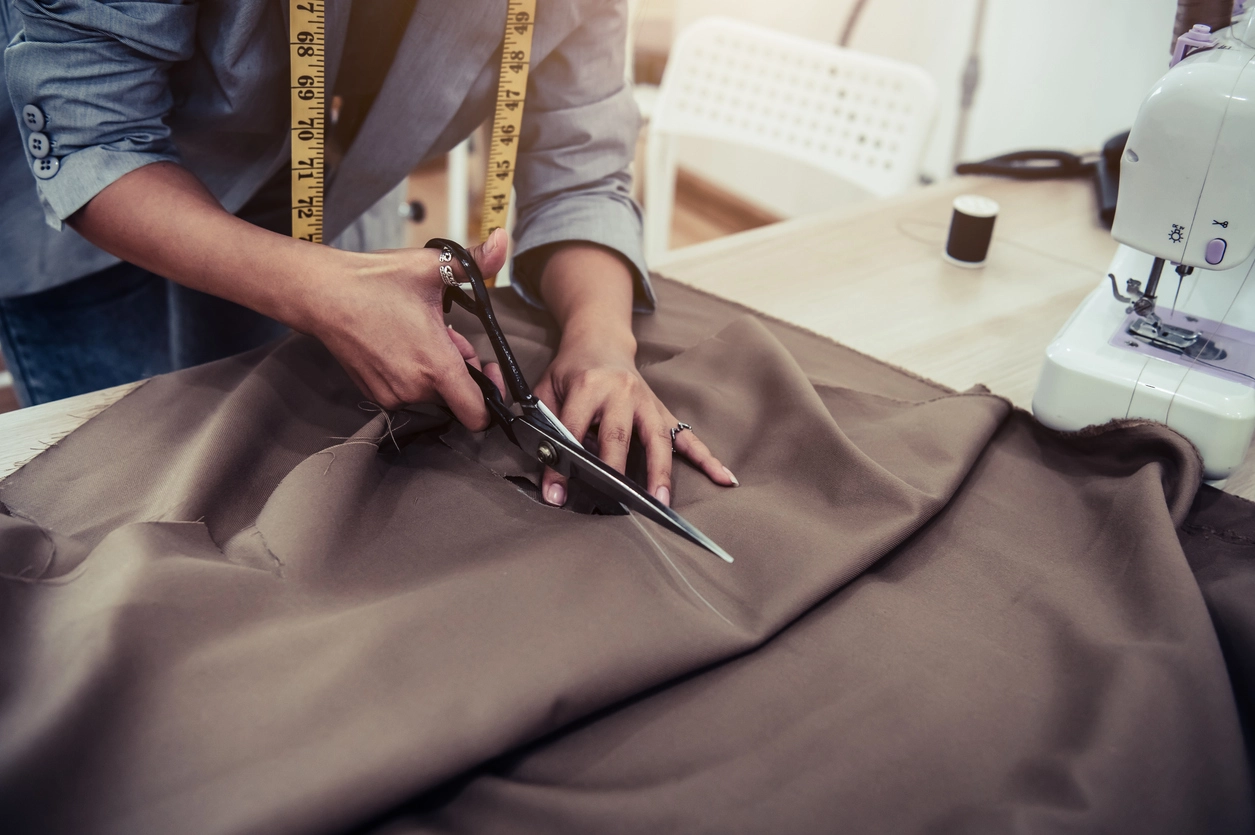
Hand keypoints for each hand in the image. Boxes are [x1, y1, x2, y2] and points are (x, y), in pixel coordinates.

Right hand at [298, 228, 508, 427]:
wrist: (322, 293)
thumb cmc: (376, 280)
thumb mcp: (432, 266)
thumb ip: (476, 261)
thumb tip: (503, 239)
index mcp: (435, 365)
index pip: (477, 415)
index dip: (491, 397)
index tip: (487, 368)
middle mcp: (414, 388)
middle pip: (456, 396)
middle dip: (461, 369)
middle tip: (449, 335)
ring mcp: (391, 394)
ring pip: (432, 393)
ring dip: (436, 370)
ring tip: (421, 334)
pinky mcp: (374, 394)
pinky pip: (408, 391)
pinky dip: (413, 374)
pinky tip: (402, 344)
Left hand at [533, 330, 737, 507]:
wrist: (599, 340)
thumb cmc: (570, 371)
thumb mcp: (546, 389)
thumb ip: (542, 422)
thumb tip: (542, 464)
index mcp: (588, 385)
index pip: (573, 429)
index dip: (561, 463)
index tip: (556, 492)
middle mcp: (621, 391)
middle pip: (620, 435)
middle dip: (615, 471)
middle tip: (613, 502)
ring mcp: (647, 401)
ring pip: (657, 439)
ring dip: (660, 472)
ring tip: (660, 502)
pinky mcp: (662, 411)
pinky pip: (688, 436)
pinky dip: (707, 458)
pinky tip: (724, 478)